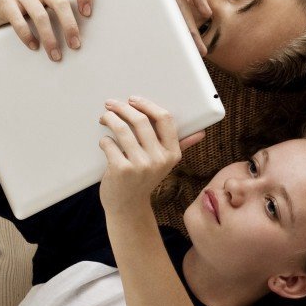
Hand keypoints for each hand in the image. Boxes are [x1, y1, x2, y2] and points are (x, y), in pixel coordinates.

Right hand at [0, 0, 93, 61]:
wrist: (2, 21)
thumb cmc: (34, 19)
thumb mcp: (53, 15)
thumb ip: (68, 18)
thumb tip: (89, 41)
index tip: (88, 14)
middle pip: (60, 1)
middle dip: (69, 26)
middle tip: (75, 45)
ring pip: (41, 14)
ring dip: (49, 37)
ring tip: (55, 54)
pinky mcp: (5, 0)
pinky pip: (18, 19)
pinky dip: (27, 35)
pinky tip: (34, 46)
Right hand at [83, 0, 211, 51]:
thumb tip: (87, 19)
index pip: (157, 16)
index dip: (164, 34)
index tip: (170, 54)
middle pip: (175, 15)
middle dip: (184, 38)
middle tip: (192, 58)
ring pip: (184, 3)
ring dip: (193, 24)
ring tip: (201, 46)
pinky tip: (206, 12)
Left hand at [97, 97, 206, 217]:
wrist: (128, 206)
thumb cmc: (144, 180)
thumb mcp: (165, 164)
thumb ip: (182, 146)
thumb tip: (201, 133)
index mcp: (172, 153)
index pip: (165, 119)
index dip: (147, 105)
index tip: (133, 99)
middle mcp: (159, 159)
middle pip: (141, 121)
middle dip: (123, 108)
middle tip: (111, 104)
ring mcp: (141, 165)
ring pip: (122, 130)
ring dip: (110, 119)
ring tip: (104, 117)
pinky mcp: (122, 170)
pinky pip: (109, 144)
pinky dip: (104, 140)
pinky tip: (105, 141)